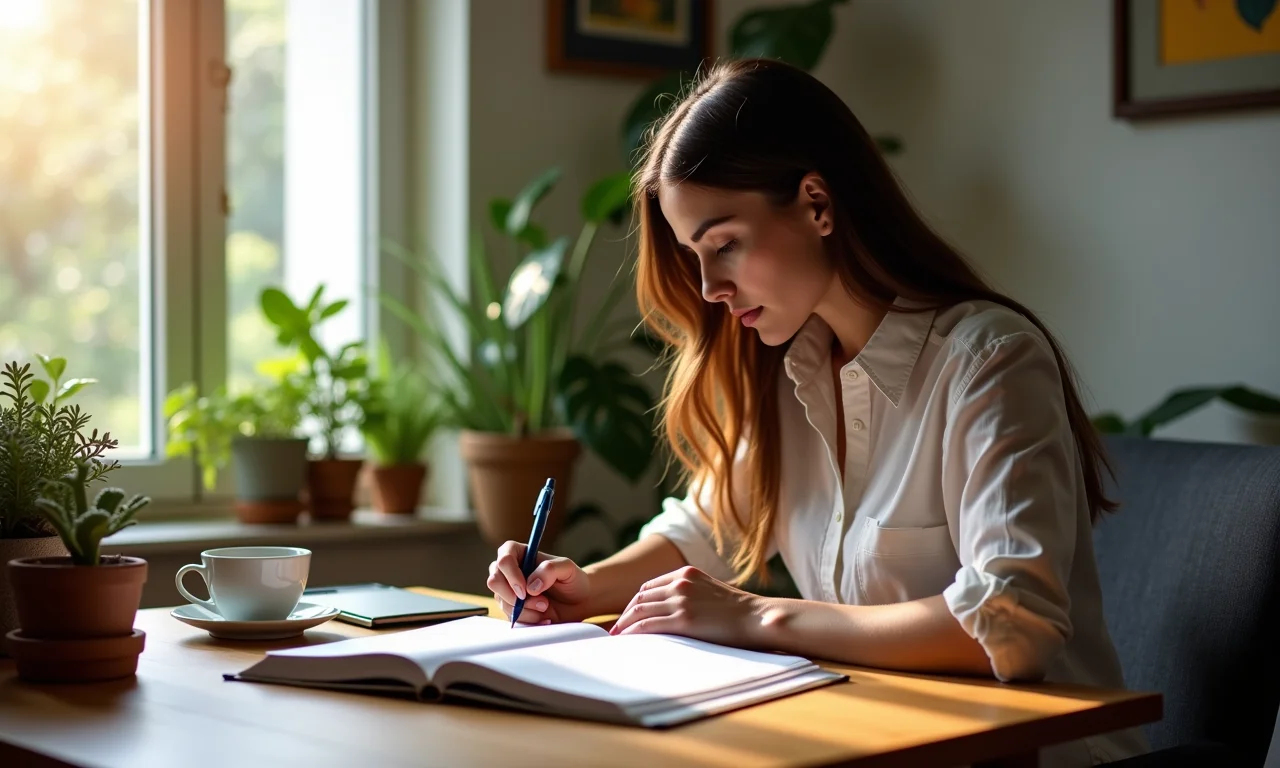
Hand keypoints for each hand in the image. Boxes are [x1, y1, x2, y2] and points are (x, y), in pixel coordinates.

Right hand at [486, 541, 592, 624]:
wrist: (578, 600)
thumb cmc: (572, 579)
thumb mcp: (567, 568)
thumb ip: (549, 570)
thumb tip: (530, 586)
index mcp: (520, 554)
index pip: (504, 559)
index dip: (511, 575)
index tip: (525, 590)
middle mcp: (510, 571)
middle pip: (494, 581)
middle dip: (515, 596)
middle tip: (542, 602)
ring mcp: (508, 590)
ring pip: (503, 602)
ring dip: (526, 610)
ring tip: (546, 607)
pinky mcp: (512, 608)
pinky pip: (511, 617)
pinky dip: (529, 620)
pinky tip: (544, 618)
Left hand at [608, 566, 766, 646]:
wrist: (758, 618)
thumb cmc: (740, 611)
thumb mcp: (711, 592)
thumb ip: (691, 595)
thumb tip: (674, 612)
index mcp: (686, 574)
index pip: (649, 587)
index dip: (634, 603)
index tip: (626, 617)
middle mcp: (680, 583)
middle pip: (640, 598)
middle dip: (624, 614)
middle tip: (614, 630)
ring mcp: (681, 601)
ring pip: (639, 611)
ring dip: (623, 625)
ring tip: (616, 638)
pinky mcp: (684, 620)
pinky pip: (648, 626)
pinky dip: (633, 633)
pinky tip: (627, 641)